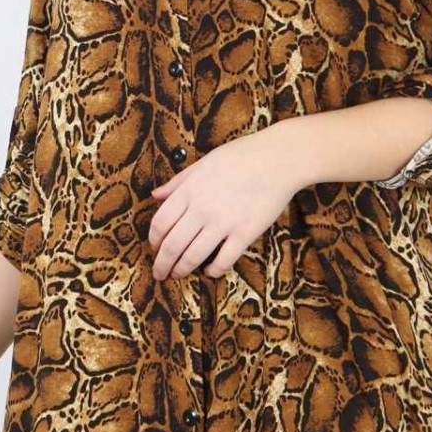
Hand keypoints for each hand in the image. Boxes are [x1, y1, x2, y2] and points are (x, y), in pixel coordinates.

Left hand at [148, 127, 300, 280]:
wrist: (278, 158)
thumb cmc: (241, 156)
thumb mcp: (204, 162)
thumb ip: (179, 181)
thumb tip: (155, 195)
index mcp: (189, 190)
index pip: (160, 223)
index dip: (153, 240)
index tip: (154, 248)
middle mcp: (202, 208)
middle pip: (172, 245)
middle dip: (162, 264)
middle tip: (160, 273)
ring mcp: (224, 222)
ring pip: (193, 257)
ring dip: (181, 270)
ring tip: (178, 274)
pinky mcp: (245, 233)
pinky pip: (223, 261)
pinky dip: (212, 271)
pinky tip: (209, 271)